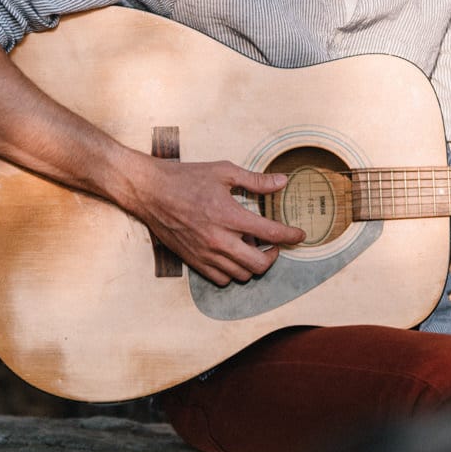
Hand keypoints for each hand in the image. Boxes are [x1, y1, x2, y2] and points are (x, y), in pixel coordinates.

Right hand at [120, 157, 307, 285]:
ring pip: (241, 275)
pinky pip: (221, 279)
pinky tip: (233, 255)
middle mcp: (219, 240)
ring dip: (253, 264)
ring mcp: (205, 254)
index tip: (299, 235)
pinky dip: (233, 272)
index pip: (271, 233)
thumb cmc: (187, 178)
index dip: (291, 236)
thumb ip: (256, 180)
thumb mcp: (224, 172)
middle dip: (273, 256)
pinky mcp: (194, 261)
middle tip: (274, 245)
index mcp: (230, 216)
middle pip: (259, 264)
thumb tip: (282, 181)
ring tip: (252, 247)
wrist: (151, 191)